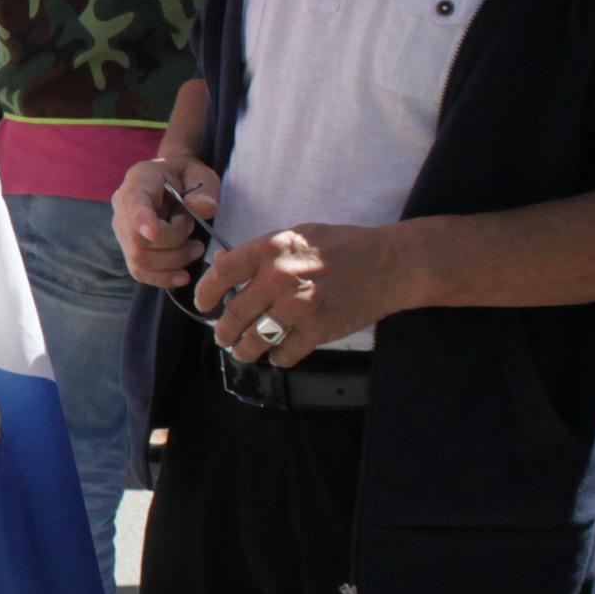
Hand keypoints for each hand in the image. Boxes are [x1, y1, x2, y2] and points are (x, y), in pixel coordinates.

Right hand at [113, 156, 220, 292]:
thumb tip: (204, 209)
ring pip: (138, 259)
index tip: (154, 232)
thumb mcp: (200, 174)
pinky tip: (183, 277)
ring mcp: (122, 230)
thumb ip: (204, 189)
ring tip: (195, 250)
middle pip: (137, 239)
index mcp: (139, 180)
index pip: (134, 202)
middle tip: (197, 239)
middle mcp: (122, 206)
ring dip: (173, 261)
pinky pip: (139, 271)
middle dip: (174, 244)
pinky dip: (162, 278)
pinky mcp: (129, 248)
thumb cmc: (186, 175)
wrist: (173, 179)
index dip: (141, 219)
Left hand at [197, 221, 414, 366]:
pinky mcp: (318, 330)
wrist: (391, 264)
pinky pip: (284, 354)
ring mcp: (299, 307)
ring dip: (243, 350)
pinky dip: (277, 358)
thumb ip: (262, 252)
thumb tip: (223, 265)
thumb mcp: (298, 235)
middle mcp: (280, 278)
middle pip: (234, 313)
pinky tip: (277, 354)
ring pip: (255, 340)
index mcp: (271, 249)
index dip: (205, 292)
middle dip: (223, 331)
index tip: (203, 304)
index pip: (222, 273)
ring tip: (242, 351)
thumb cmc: (344, 246)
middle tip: (222, 336)